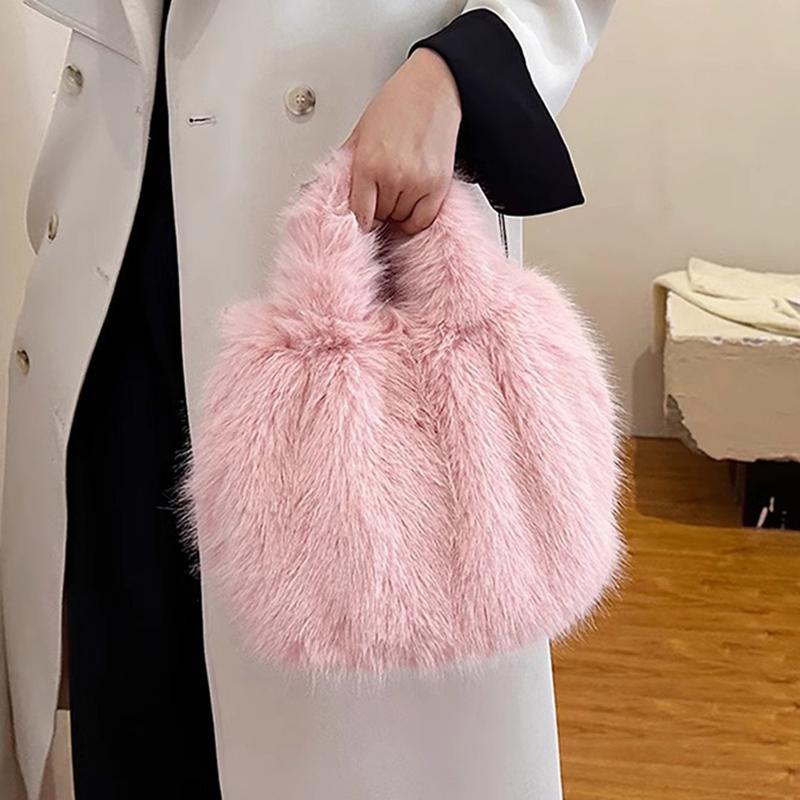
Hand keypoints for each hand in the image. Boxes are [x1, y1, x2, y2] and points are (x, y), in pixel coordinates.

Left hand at [343, 48, 460, 234]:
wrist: (432, 88)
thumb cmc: (396, 104)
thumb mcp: (361, 132)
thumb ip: (348, 165)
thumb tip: (333, 190)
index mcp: (369, 164)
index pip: (360, 214)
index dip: (360, 218)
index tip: (362, 217)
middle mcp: (394, 177)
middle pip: (381, 218)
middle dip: (379, 211)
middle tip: (380, 197)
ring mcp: (418, 183)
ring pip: (401, 220)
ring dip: (397, 212)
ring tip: (396, 192)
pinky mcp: (439, 186)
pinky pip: (423, 220)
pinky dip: (415, 218)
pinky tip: (411, 204)